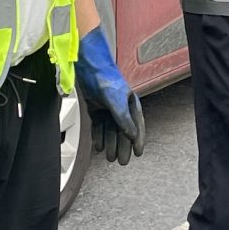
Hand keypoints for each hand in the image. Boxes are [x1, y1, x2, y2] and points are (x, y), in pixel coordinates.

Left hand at [74, 27, 144, 165]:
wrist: (90, 68)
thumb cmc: (107, 79)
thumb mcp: (117, 101)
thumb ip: (123, 118)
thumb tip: (132, 135)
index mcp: (131, 105)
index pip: (137, 126)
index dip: (138, 141)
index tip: (138, 153)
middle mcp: (120, 108)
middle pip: (123, 132)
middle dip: (123, 147)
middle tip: (123, 161)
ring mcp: (108, 109)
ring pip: (110, 131)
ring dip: (110, 144)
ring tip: (109, 156)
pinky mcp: (96, 109)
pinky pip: (99, 127)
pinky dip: (99, 137)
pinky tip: (98, 146)